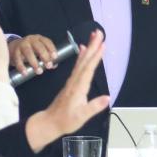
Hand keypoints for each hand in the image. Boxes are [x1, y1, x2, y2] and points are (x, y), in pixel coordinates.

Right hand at [9, 34, 58, 76]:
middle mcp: (31, 40)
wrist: (13, 47)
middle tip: (48, 66)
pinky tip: (25, 73)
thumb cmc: (31, 49)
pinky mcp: (14, 52)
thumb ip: (47, 56)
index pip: (47, 42)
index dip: (52, 49)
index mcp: (39, 39)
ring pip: (28, 52)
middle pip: (38, 47)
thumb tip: (54, 65)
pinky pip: (18, 59)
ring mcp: (22, 45)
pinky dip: (22, 67)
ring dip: (34, 63)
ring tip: (39, 71)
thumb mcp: (39, 50)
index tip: (55, 57)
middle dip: (45, 56)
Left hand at [24, 32, 109, 152]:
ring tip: (93, 37)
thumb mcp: (81, 117)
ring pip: (81, 61)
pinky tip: (83, 50)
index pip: (88, 69)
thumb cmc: (66, 121)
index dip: (96, 56)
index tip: (102, 44)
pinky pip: (78, 66)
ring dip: (88, 48)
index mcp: (79, 88)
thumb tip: (108, 97)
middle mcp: (75, 81)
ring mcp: (72, 81)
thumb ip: (94, 107)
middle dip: (93, 46)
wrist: (49, 122)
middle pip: (85, 61)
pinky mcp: (71, 82)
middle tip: (98, 33)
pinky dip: (82, 56)